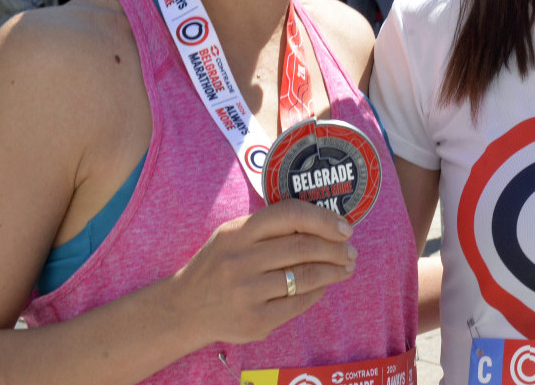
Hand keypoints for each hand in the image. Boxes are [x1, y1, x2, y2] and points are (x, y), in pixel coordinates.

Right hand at [168, 199, 356, 345]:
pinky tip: (322, 286)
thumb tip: (324, 223)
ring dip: (333, 271)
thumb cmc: (218, 265)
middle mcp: (240, 260)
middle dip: (336, 249)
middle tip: (351, 251)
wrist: (183, 308)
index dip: (323, 219)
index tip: (345, 227)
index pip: (289, 214)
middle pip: (302, 247)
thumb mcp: (233, 236)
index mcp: (237, 232)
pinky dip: (317, 292)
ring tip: (346, 268)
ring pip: (304, 276)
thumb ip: (270, 227)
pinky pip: (298, 303)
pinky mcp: (254, 320)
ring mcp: (246, 292)